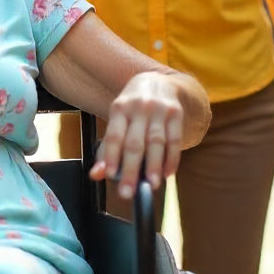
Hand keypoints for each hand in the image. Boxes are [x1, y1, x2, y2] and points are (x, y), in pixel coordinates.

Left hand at [89, 72, 185, 197]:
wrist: (158, 81)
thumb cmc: (133, 108)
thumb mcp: (117, 120)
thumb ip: (106, 148)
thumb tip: (96, 174)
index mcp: (119, 108)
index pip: (114, 136)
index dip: (110, 156)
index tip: (108, 175)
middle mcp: (139, 107)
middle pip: (135, 143)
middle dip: (131, 170)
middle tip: (127, 192)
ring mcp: (159, 109)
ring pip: (156, 142)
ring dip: (154, 166)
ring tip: (151, 185)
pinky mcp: (176, 113)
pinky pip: (175, 140)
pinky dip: (172, 159)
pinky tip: (167, 173)